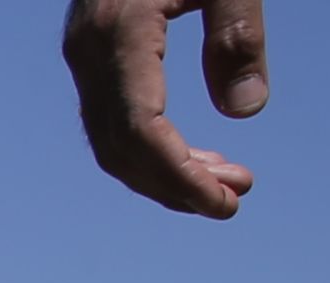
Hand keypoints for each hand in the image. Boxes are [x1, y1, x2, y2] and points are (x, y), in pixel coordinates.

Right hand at [69, 0, 271, 214]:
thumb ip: (236, 36)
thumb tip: (246, 109)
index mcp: (120, 33)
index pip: (140, 130)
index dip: (179, 177)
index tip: (223, 204)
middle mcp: (89, 52)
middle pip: (119, 147)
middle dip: (174, 186)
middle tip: (231, 201)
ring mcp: (84, 53)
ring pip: (110, 140)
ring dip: (162, 173)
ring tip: (221, 182)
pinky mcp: (92, 52)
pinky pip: (110, 118)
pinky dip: (149, 147)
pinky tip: (190, 153)